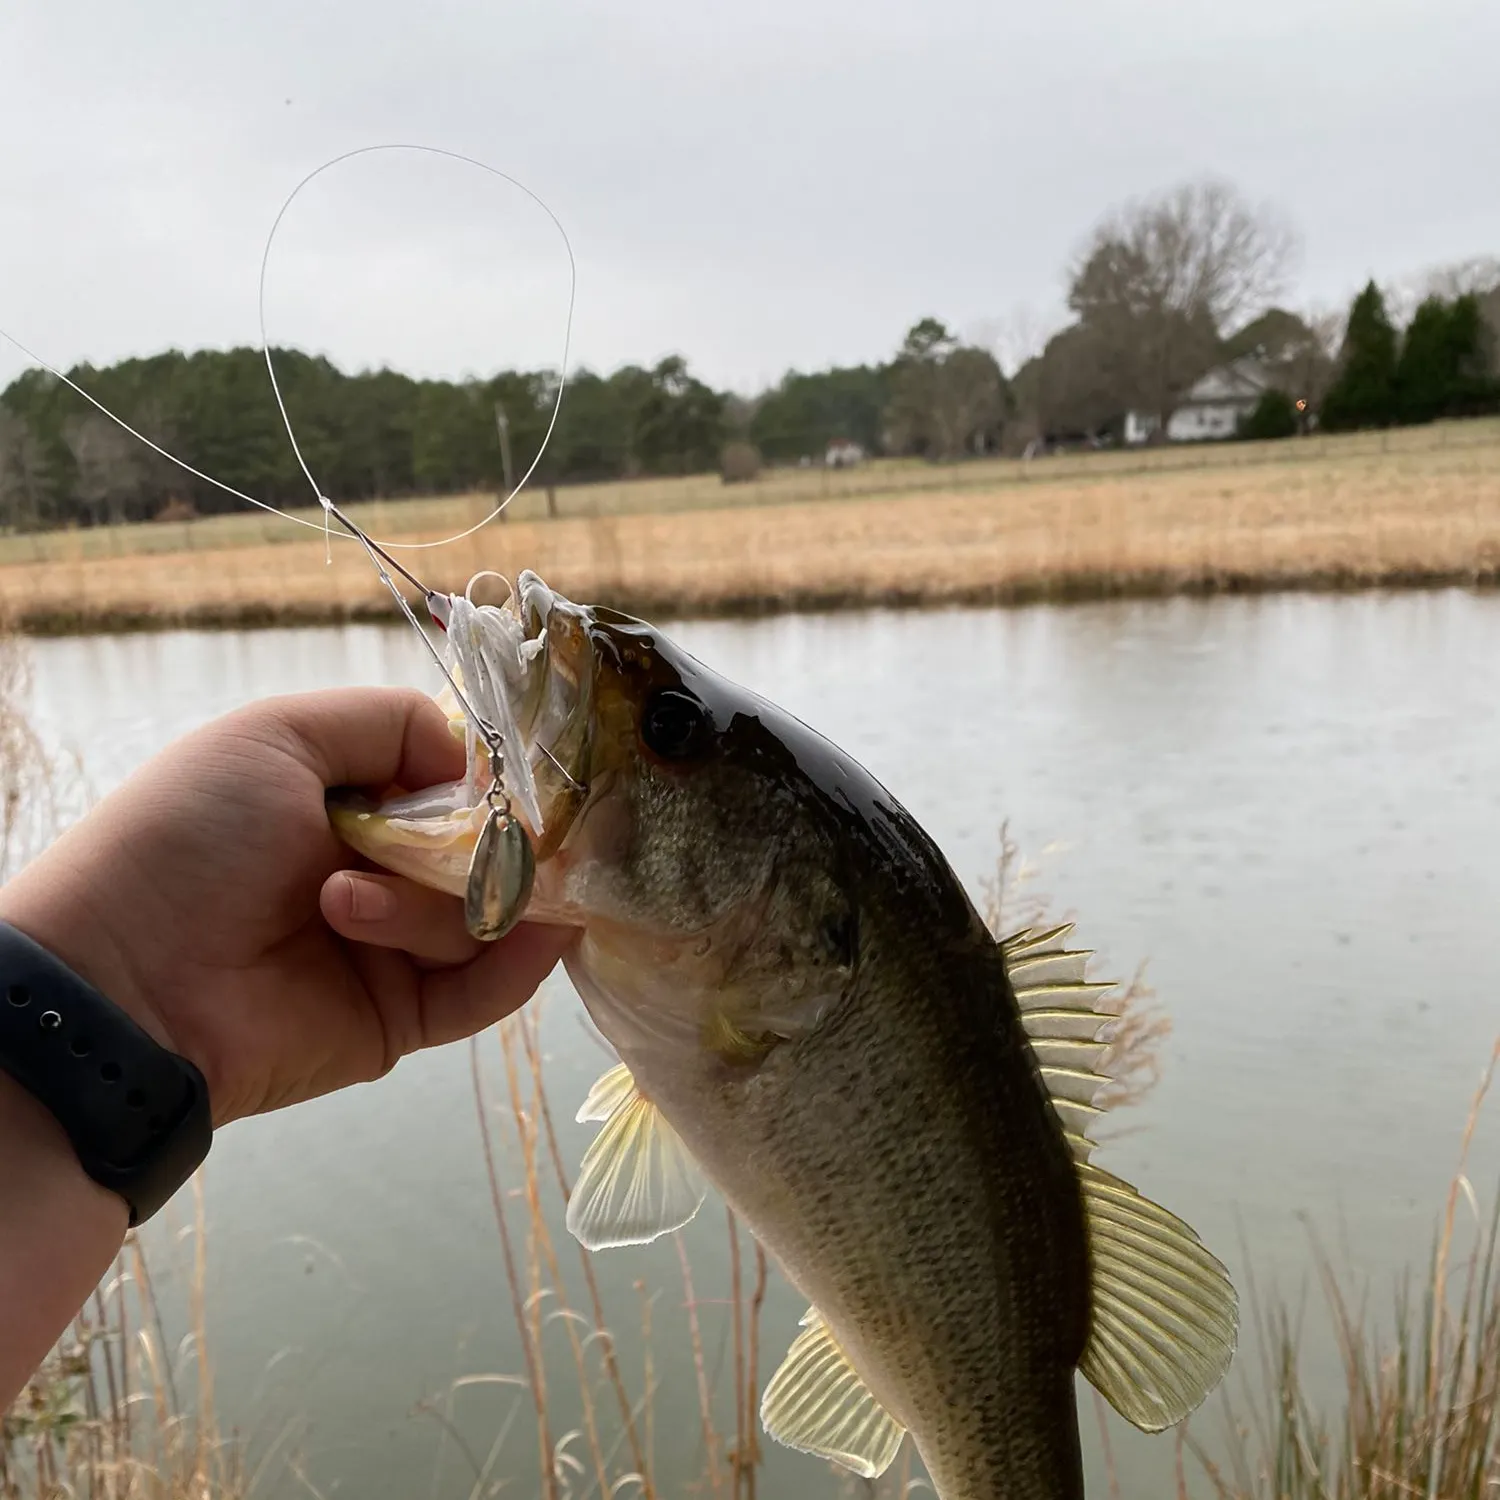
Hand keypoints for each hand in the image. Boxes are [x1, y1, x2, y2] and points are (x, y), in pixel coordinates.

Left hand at [0, 686, 574, 1124]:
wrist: (124, 979)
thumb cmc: (188, 838)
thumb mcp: (278, 734)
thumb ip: (392, 723)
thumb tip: (478, 768)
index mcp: (351, 805)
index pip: (456, 788)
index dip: (488, 783)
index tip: (508, 782)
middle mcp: (379, 873)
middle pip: (485, 853)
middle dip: (480, 845)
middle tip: (463, 845)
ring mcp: (392, 949)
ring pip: (482, 916)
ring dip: (431, 904)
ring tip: (339, 906)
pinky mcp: (399, 1019)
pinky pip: (485, 992)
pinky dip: (520, 961)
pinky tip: (535, 935)